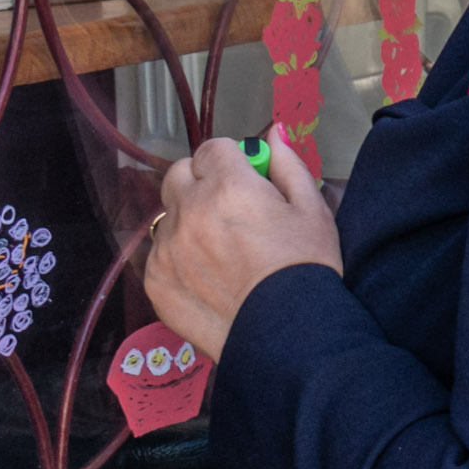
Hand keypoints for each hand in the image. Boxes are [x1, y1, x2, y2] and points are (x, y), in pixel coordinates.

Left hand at [144, 132, 341, 362]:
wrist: (286, 334)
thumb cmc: (305, 269)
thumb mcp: (312, 209)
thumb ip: (287, 165)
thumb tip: (273, 134)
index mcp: (228, 186)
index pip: (213, 148)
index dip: (231, 161)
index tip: (245, 178)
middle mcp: (189, 210)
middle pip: (179, 173)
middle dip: (201, 181)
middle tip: (229, 208)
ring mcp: (167, 247)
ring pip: (169, 214)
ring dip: (188, 219)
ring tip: (220, 249)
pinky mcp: (156, 280)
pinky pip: (160, 252)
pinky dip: (179, 256)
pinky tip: (209, 275)